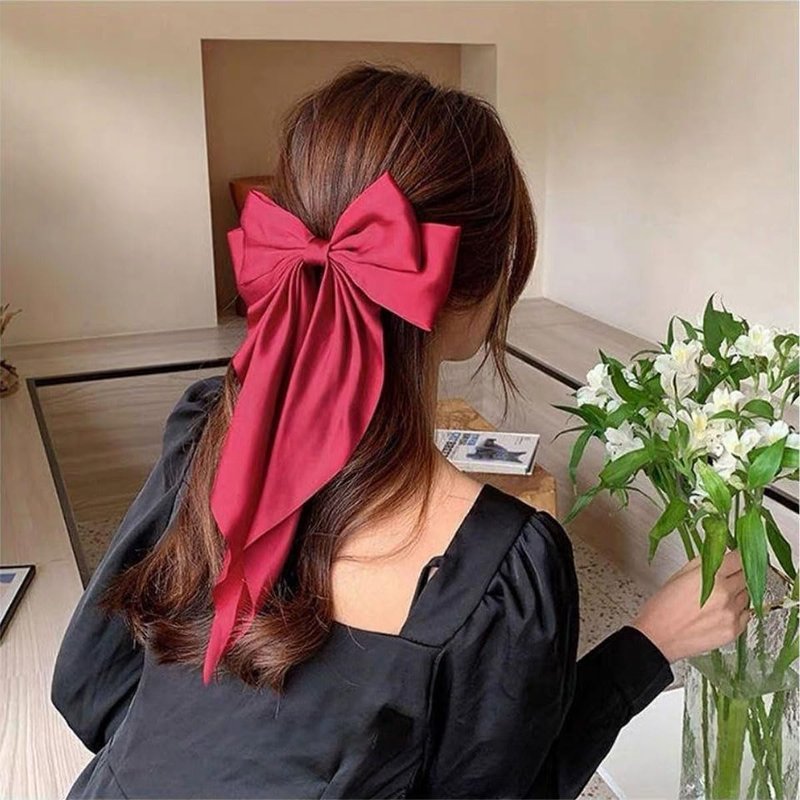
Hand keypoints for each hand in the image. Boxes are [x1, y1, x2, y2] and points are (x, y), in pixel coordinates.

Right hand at [631, 550, 750, 662]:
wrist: (658, 637)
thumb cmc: (663, 607)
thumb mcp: (678, 575)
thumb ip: (702, 562)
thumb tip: (717, 554)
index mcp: (711, 576)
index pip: (740, 558)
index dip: (739, 555)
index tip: (737, 556)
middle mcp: (726, 594)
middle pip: (747, 576)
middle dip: (737, 574)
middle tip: (723, 578)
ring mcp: (732, 613)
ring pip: (747, 595)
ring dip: (737, 593)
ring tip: (716, 598)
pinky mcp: (734, 630)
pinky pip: (745, 614)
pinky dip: (737, 611)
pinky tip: (719, 612)